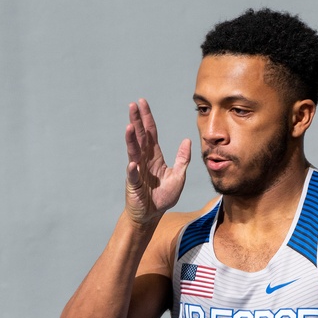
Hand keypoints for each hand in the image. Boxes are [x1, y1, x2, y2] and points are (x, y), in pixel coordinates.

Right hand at [125, 98, 191, 224]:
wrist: (152, 214)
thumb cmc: (163, 196)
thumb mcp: (178, 176)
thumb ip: (183, 159)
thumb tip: (187, 140)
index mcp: (155, 157)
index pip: (150, 133)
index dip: (147, 118)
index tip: (143, 103)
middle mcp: (144, 160)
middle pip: (140, 137)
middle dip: (137, 121)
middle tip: (133, 105)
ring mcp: (137, 171)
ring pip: (134, 152)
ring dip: (131, 140)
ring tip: (130, 126)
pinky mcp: (134, 185)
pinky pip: (133, 176)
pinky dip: (133, 170)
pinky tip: (133, 163)